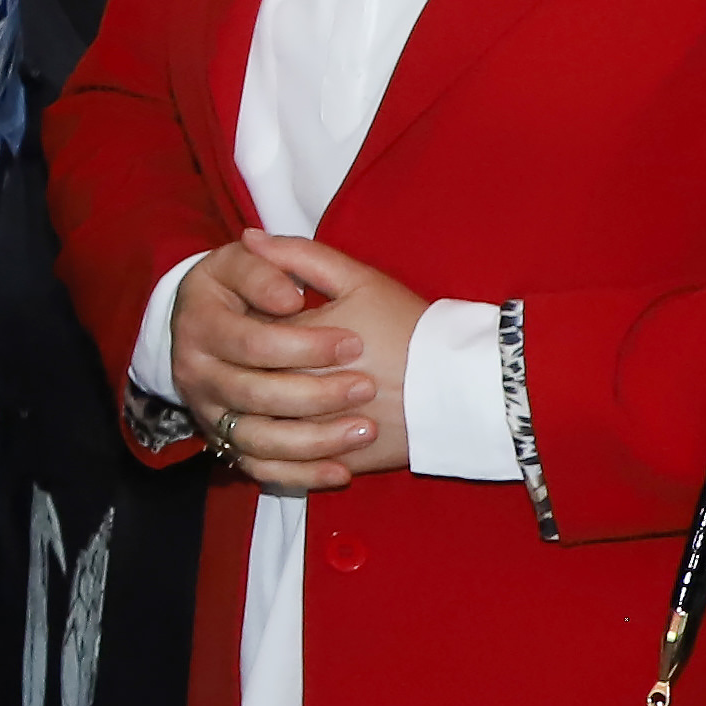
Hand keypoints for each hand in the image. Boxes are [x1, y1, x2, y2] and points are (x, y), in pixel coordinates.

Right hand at [175, 236, 385, 493]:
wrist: (234, 329)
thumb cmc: (269, 290)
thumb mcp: (274, 265)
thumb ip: (285, 256)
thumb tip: (279, 268)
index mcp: (203, 322)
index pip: (252, 343)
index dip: (304, 345)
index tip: (353, 342)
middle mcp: (196, 371)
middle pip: (254, 394)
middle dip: (316, 393)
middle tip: (366, 385)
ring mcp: (211, 412)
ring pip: (258, 440)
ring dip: (314, 441)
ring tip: (364, 429)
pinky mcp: (230, 443)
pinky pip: (262, 470)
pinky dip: (303, 476)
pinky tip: (342, 470)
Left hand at [240, 237, 426, 476]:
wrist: (462, 383)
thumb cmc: (410, 326)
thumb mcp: (359, 280)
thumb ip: (300, 256)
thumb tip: (249, 237)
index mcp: (308, 343)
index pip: (248, 335)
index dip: (245, 326)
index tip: (253, 319)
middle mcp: (308, 392)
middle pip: (249, 383)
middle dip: (243, 370)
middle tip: (248, 359)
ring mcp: (322, 433)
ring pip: (260, 431)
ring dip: (251, 416)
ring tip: (261, 396)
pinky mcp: (338, 460)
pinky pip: (287, 468)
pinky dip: (273, 457)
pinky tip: (272, 435)